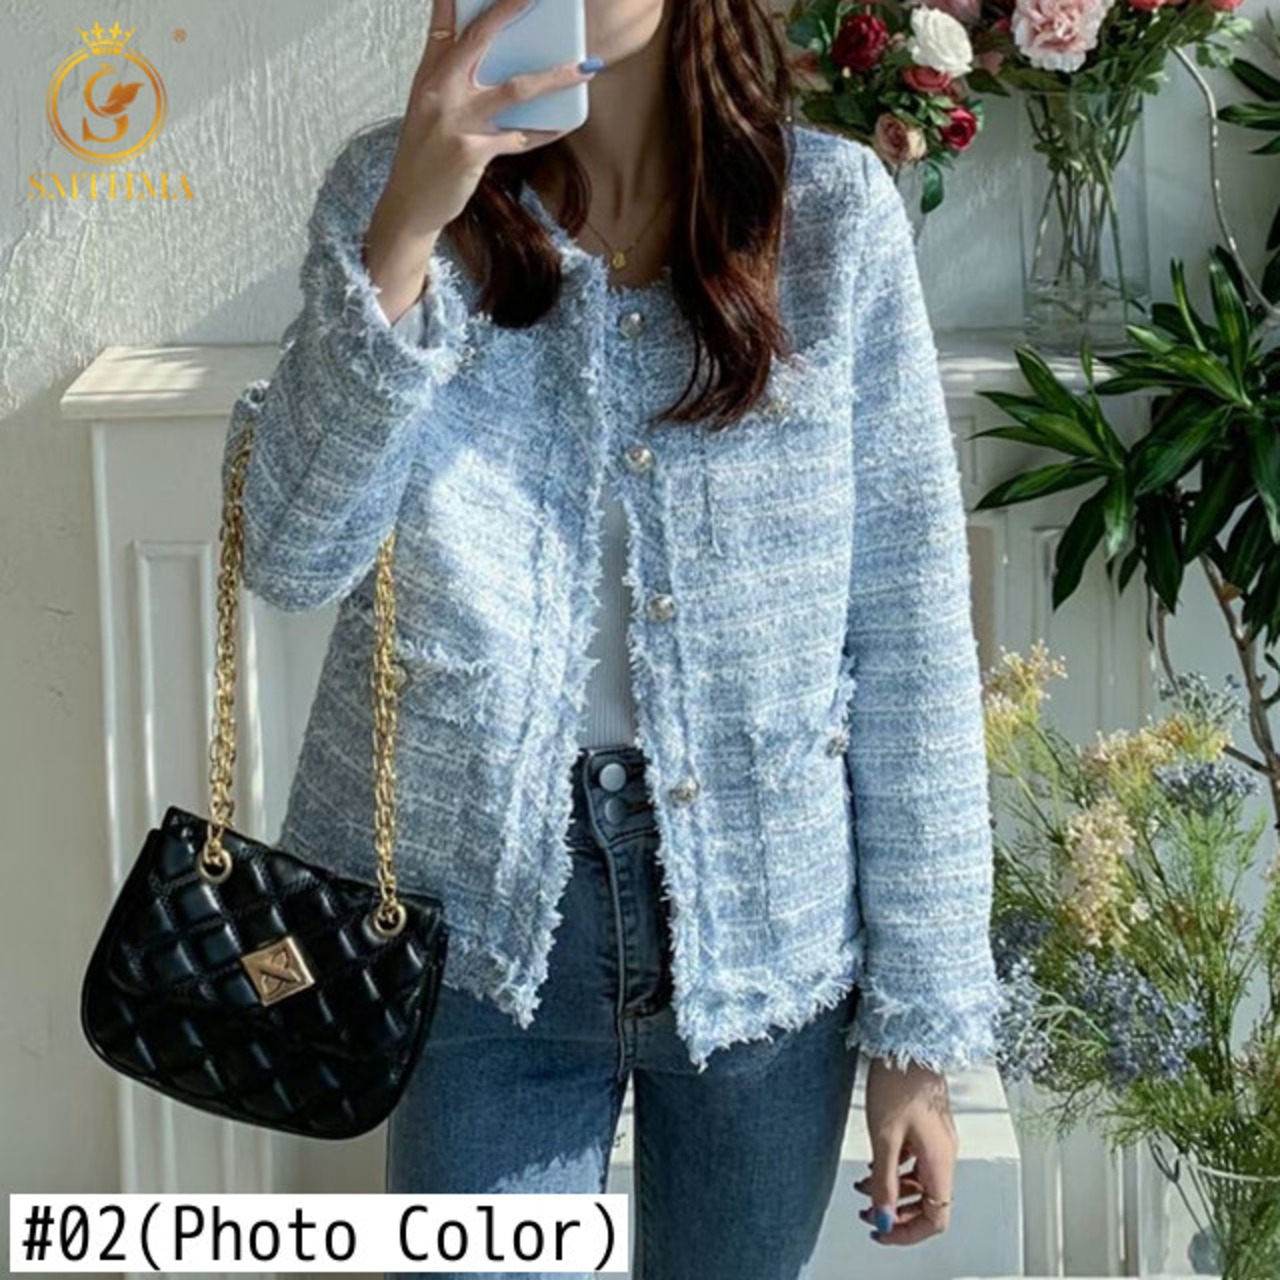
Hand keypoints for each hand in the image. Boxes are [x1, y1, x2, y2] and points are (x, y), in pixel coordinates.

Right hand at [363, 0, 598, 323]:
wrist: (410, 204)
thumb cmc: (424, 154)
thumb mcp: (426, 106)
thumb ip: (446, 72)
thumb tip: (477, 49)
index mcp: (429, 74)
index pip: (445, 21)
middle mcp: (440, 90)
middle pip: (480, 38)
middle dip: (510, 10)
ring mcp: (456, 120)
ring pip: (516, 89)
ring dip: (555, 77)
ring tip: (584, 68)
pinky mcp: (472, 151)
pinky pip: (521, 137)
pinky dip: (545, 131)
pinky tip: (566, 123)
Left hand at [853, 1056, 956, 1245]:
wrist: (907, 1042)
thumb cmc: (899, 1082)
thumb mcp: (884, 1137)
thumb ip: (884, 1182)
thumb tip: (884, 1219)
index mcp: (941, 1161)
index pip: (936, 1218)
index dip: (908, 1233)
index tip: (880, 1231)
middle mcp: (945, 1154)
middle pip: (930, 1204)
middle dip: (898, 1214)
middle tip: (869, 1214)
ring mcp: (938, 1140)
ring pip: (922, 1182)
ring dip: (896, 1191)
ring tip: (864, 1187)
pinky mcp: (928, 1127)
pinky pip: (917, 1162)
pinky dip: (898, 1170)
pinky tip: (876, 1163)